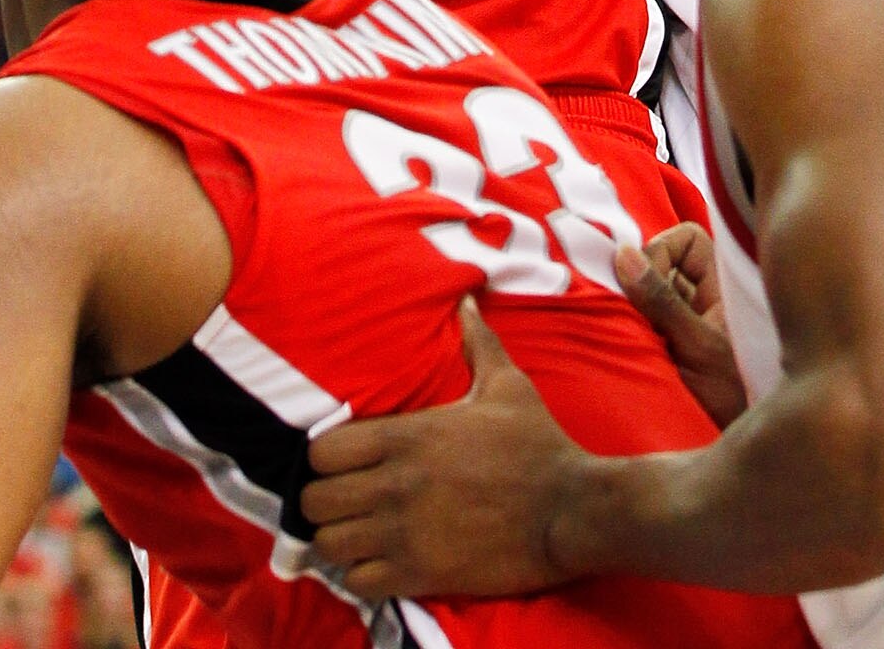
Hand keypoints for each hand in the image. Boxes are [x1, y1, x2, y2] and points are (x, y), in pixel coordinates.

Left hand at [303, 299, 586, 599]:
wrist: (568, 509)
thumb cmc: (536, 443)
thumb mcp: (507, 385)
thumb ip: (478, 342)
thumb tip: (469, 300)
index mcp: (409, 435)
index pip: (322, 452)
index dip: (323, 459)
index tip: (340, 463)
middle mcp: (396, 484)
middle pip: (315, 501)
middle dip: (322, 502)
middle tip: (342, 501)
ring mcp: (405, 532)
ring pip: (330, 545)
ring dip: (337, 541)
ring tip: (354, 534)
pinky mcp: (420, 572)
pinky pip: (359, 583)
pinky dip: (360, 575)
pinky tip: (376, 563)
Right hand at [615, 223, 745, 428]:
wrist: (743, 459)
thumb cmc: (732, 401)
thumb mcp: (698, 349)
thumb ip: (663, 303)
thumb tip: (623, 254)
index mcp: (720, 290)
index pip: (687, 241)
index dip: (663, 249)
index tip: (646, 280)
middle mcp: (701, 305)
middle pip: (661, 266)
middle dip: (637, 280)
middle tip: (621, 305)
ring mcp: (682, 331)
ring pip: (646, 298)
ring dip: (628, 309)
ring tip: (618, 328)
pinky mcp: (664, 356)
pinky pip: (639, 328)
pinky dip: (625, 331)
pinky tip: (617, 345)